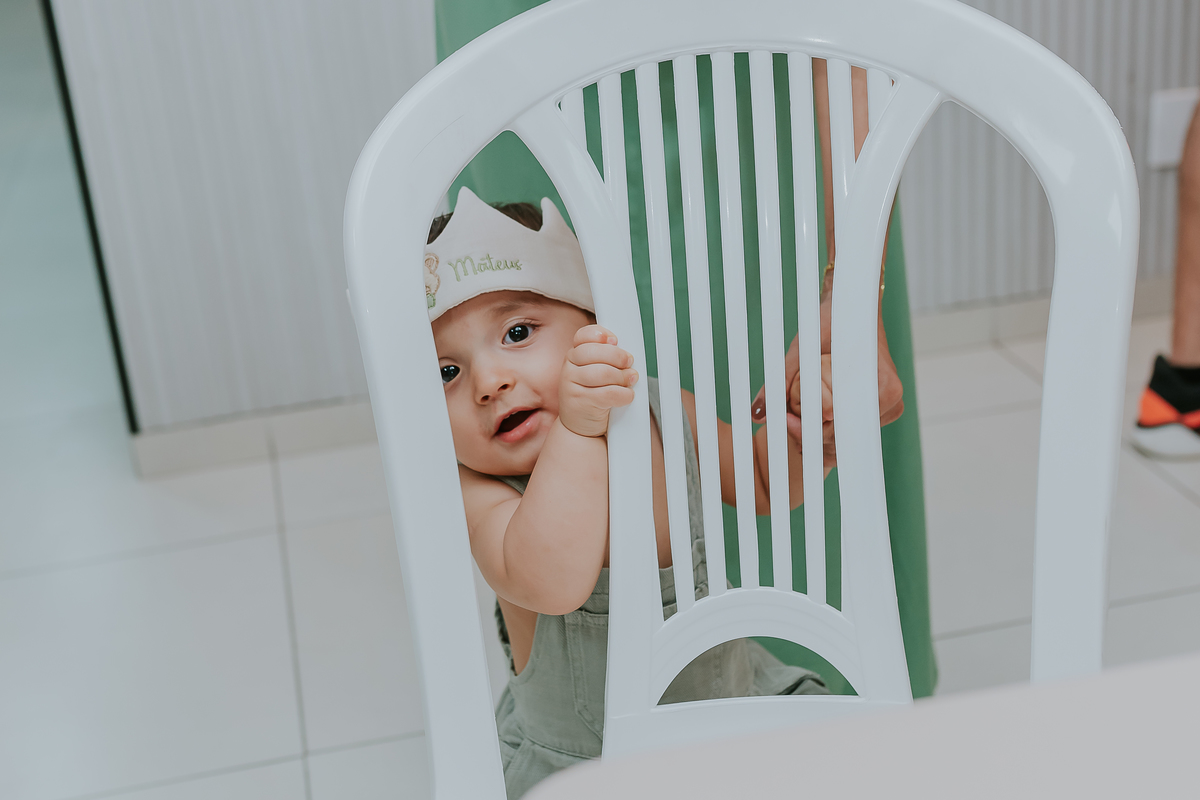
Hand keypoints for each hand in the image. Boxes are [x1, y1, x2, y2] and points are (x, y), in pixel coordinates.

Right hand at [558, 325, 638, 437]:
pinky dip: (623, 395)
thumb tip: (627, 351)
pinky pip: (608, 394)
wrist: (580, 427)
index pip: (583, 336)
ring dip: (623, 377)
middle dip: (618, 357)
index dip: (600, 334)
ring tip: (629, 381)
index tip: (615, 340)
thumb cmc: (593, 396)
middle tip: (629, 363)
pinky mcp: (579, 402)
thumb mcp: (596, 372)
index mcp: (574, 355)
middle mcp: (569, 367)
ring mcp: (570, 385)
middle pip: (596, 352)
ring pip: (603, 373)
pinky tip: (626, 396)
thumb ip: (606, 358)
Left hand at [751, 267, 903, 463]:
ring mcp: (888, 408)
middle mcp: (890, 401)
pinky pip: (851, 433)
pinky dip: (829, 430)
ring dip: (818, 433)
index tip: (787, 420)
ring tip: (800, 412)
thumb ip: (779, 384)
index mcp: (880, 388)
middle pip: (843, 441)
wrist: (851, 309)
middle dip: (811, 435)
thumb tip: (758, 413)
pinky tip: (815, 415)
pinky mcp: (883, 411)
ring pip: (846, 441)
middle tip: (788, 417)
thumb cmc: (828, 325)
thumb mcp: (800, 352)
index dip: (810, 432)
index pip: (840, 429)